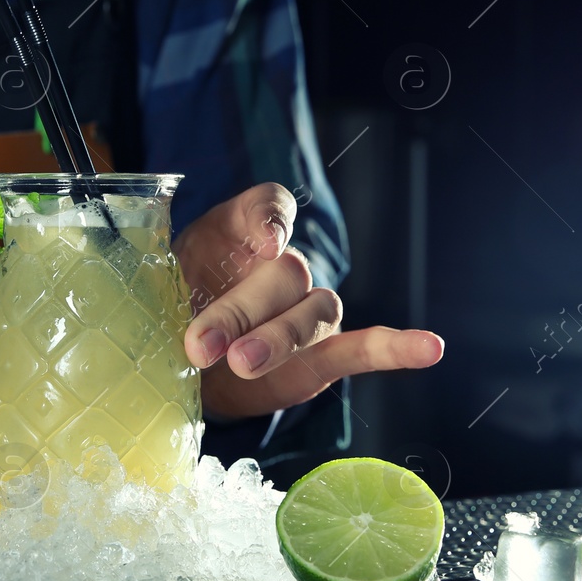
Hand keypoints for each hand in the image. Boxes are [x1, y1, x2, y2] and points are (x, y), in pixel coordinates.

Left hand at [175, 183, 442, 419]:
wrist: (175, 374)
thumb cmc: (167, 318)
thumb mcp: (152, 283)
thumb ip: (166, 257)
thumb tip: (213, 258)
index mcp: (239, 236)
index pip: (267, 206)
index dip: (268, 218)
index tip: (263, 240)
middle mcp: (282, 268)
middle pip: (285, 272)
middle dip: (241, 308)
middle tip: (200, 343)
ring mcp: (307, 312)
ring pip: (313, 312)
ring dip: (279, 337)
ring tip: (243, 362)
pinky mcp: (322, 358)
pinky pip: (365, 347)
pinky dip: (397, 348)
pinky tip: (430, 348)